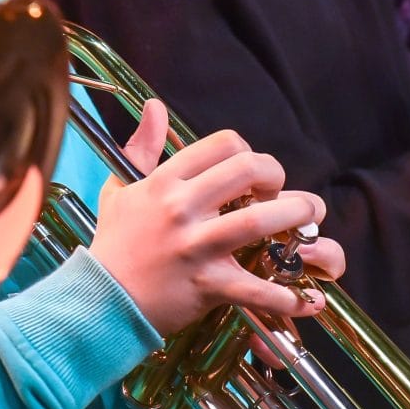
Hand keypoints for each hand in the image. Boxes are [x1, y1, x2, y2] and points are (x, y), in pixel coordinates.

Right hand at [89, 102, 343, 336]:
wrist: (99, 302)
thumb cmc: (114, 245)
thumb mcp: (121, 189)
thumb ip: (142, 148)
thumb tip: (155, 106)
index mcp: (164, 181)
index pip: (224, 144)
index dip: (249, 152)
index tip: (252, 174)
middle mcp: (181, 207)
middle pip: (249, 170)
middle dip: (278, 177)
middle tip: (285, 194)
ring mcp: (195, 246)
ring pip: (260, 220)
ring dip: (296, 216)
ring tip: (310, 221)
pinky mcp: (206, 285)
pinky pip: (256, 287)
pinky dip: (288, 296)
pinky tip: (308, 298)